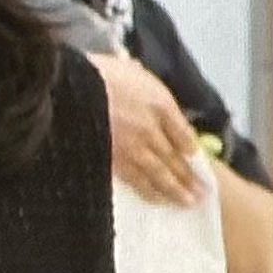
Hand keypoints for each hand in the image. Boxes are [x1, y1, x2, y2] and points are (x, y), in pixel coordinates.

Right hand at [92, 51, 209, 206]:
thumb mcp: (129, 70)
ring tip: (187, 202)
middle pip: (175, 156)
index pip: (183, 132)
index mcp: (159, 103)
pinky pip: (138, 181)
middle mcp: (152, 128)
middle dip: (190, 176)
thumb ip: (143, 84)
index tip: (197, 160)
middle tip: (203, 192)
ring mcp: (134, 148)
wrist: (69, 92)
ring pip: (161, 173)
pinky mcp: (115, 163)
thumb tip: (144, 84)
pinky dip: (151, 191)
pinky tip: (159, 199)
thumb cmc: (95, 76)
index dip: (191, 149)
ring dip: (176, 190)